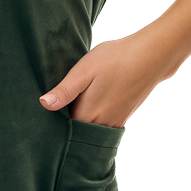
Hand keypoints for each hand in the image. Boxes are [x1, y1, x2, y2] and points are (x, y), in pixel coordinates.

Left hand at [37, 33, 163, 128]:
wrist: (151, 56)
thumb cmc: (115, 58)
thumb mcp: (84, 70)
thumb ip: (65, 90)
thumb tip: (43, 104)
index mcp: (88, 115)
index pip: (62, 131)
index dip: (50, 126)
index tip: (39, 120)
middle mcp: (101, 125)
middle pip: (76, 134)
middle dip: (63, 129)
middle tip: (49, 117)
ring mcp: (114, 122)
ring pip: (89, 131)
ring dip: (78, 125)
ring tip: (65, 113)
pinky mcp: (123, 116)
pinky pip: (102, 126)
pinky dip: (92, 122)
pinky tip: (88, 107)